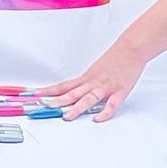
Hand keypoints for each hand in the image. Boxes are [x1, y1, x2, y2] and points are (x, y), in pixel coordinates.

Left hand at [31, 43, 148, 122]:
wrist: (131, 48)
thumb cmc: (115, 59)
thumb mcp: (96, 70)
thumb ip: (86, 82)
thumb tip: (74, 92)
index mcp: (86, 78)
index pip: (63, 86)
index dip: (49, 91)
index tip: (35, 95)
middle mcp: (93, 82)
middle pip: (72, 93)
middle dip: (58, 101)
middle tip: (44, 107)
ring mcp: (106, 87)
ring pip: (88, 98)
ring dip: (77, 108)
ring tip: (67, 117)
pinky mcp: (120, 91)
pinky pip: (111, 104)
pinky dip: (105, 112)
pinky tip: (98, 119)